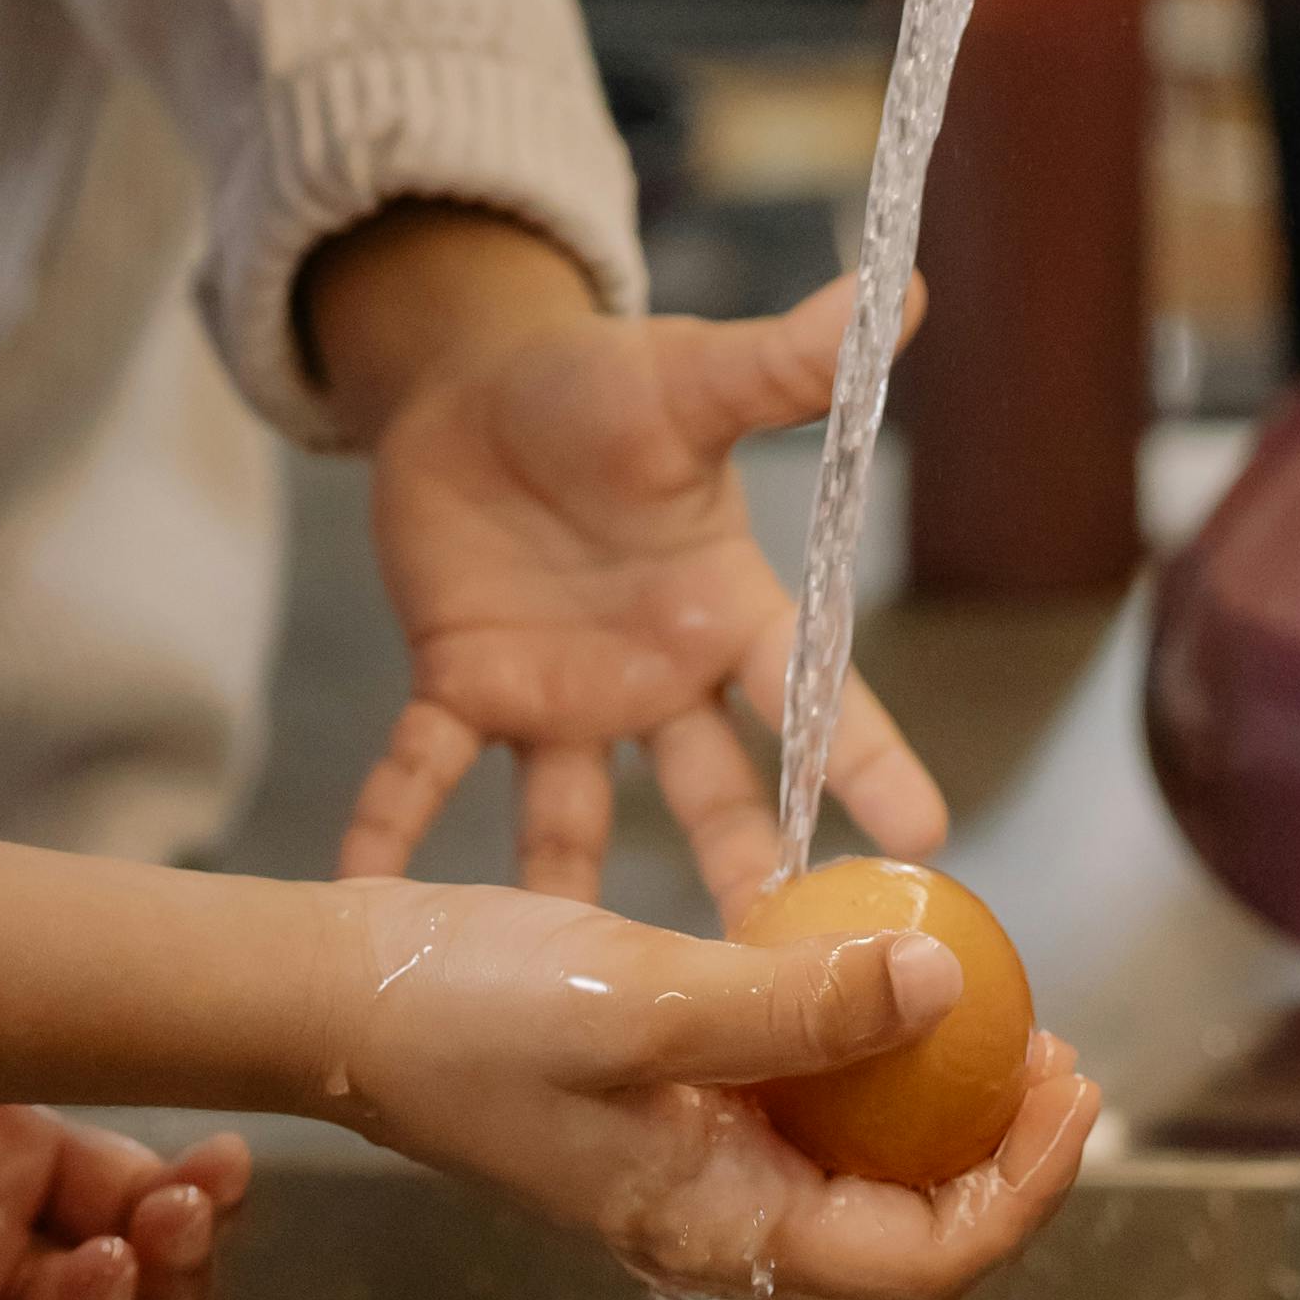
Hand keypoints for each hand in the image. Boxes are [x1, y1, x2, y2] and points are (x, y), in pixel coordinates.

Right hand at [329, 877, 1095, 1299]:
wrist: (337, 994)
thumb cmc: (470, 1013)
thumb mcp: (646, 997)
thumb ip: (794, 1001)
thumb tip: (946, 990)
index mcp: (715, 1234)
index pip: (918, 1264)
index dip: (1017, 1192)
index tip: (1072, 1091)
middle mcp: (715, 1218)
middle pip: (903, 1225)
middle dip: (998, 1150)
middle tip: (1057, 1049)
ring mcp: (690, 1160)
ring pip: (854, 1157)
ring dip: (936, 1094)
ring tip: (991, 1001)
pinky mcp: (666, 1098)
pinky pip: (795, 1092)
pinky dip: (856, 1042)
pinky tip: (875, 966)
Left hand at [337, 253, 946, 912]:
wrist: (472, 387)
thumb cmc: (597, 384)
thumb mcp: (686, 377)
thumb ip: (783, 361)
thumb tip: (903, 290)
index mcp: (723, 607)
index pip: (813, 691)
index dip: (867, 759)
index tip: (929, 838)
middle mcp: (654, 676)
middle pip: (712, 792)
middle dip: (746, 874)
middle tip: (782, 977)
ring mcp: (558, 696)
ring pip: (578, 817)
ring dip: (582, 899)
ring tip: (598, 1009)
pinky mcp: (462, 688)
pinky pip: (427, 770)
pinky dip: (395, 828)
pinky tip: (371, 897)